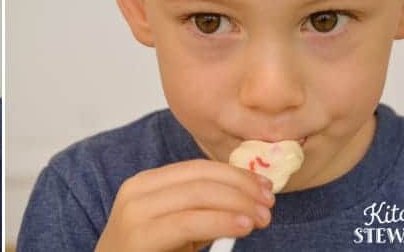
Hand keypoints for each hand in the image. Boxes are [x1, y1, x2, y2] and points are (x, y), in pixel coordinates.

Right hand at [95, 159, 274, 251]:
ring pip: (197, 194)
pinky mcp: (139, 235)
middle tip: (268, 204)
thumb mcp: (176, 227)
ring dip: (238, 203)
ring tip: (261, 218)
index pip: (198, 168)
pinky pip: (189, 221)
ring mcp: (135, 211)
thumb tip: (249, 197)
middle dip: (242, 188)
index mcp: (147, 183)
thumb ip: (203, 210)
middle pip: (200, 178)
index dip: (236, 174)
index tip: (265, 187)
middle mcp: (138, 190)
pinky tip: (243, 226)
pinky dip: (221, 221)